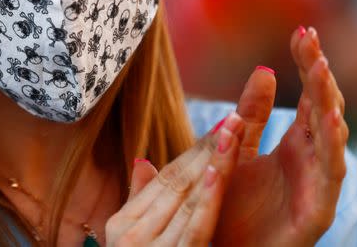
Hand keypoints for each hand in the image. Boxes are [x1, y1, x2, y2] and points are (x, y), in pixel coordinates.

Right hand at [106, 112, 244, 245]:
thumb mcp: (129, 239)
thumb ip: (138, 200)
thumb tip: (142, 161)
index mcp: (123, 221)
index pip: (164, 178)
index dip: (192, 152)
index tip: (219, 128)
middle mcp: (132, 232)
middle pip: (177, 182)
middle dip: (206, 149)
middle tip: (232, 120)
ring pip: (187, 198)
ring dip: (213, 163)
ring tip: (233, 134)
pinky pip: (194, 228)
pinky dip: (206, 200)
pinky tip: (216, 174)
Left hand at [214, 26, 347, 245]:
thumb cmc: (227, 211)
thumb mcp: (231, 155)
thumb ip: (245, 120)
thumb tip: (261, 74)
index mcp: (294, 148)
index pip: (308, 97)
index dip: (307, 65)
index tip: (302, 29)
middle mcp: (310, 164)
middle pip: (323, 109)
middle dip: (318, 72)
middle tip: (309, 37)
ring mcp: (316, 187)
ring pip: (330, 139)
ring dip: (328, 103)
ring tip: (320, 68)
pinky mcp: (314, 214)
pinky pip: (328, 178)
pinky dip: (331, 149)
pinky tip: (330, 119)